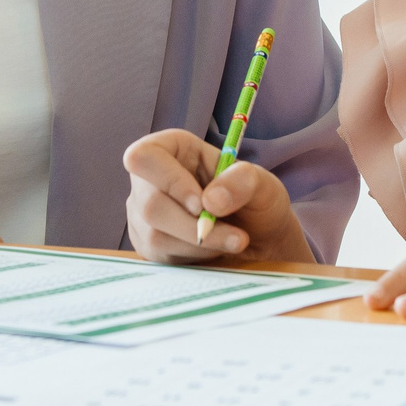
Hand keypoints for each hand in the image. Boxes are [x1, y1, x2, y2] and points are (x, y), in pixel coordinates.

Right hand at [122, 128, 313, 266]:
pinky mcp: (147, 244)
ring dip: (200, 244)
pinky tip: (214, 249)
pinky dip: (194, 257)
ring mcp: (142, 214)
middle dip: (194, 226)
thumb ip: (242, 181)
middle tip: (236, 236)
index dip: (169, 181)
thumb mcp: (262, 183)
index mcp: (170, 148)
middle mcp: (148, 180)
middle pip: (149, 204)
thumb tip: (209, 201)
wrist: (260, 239)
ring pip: (155, 235)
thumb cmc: (256, 201)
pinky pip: (161, 256)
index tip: (202, 204)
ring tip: (231, 240)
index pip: (143, 157)